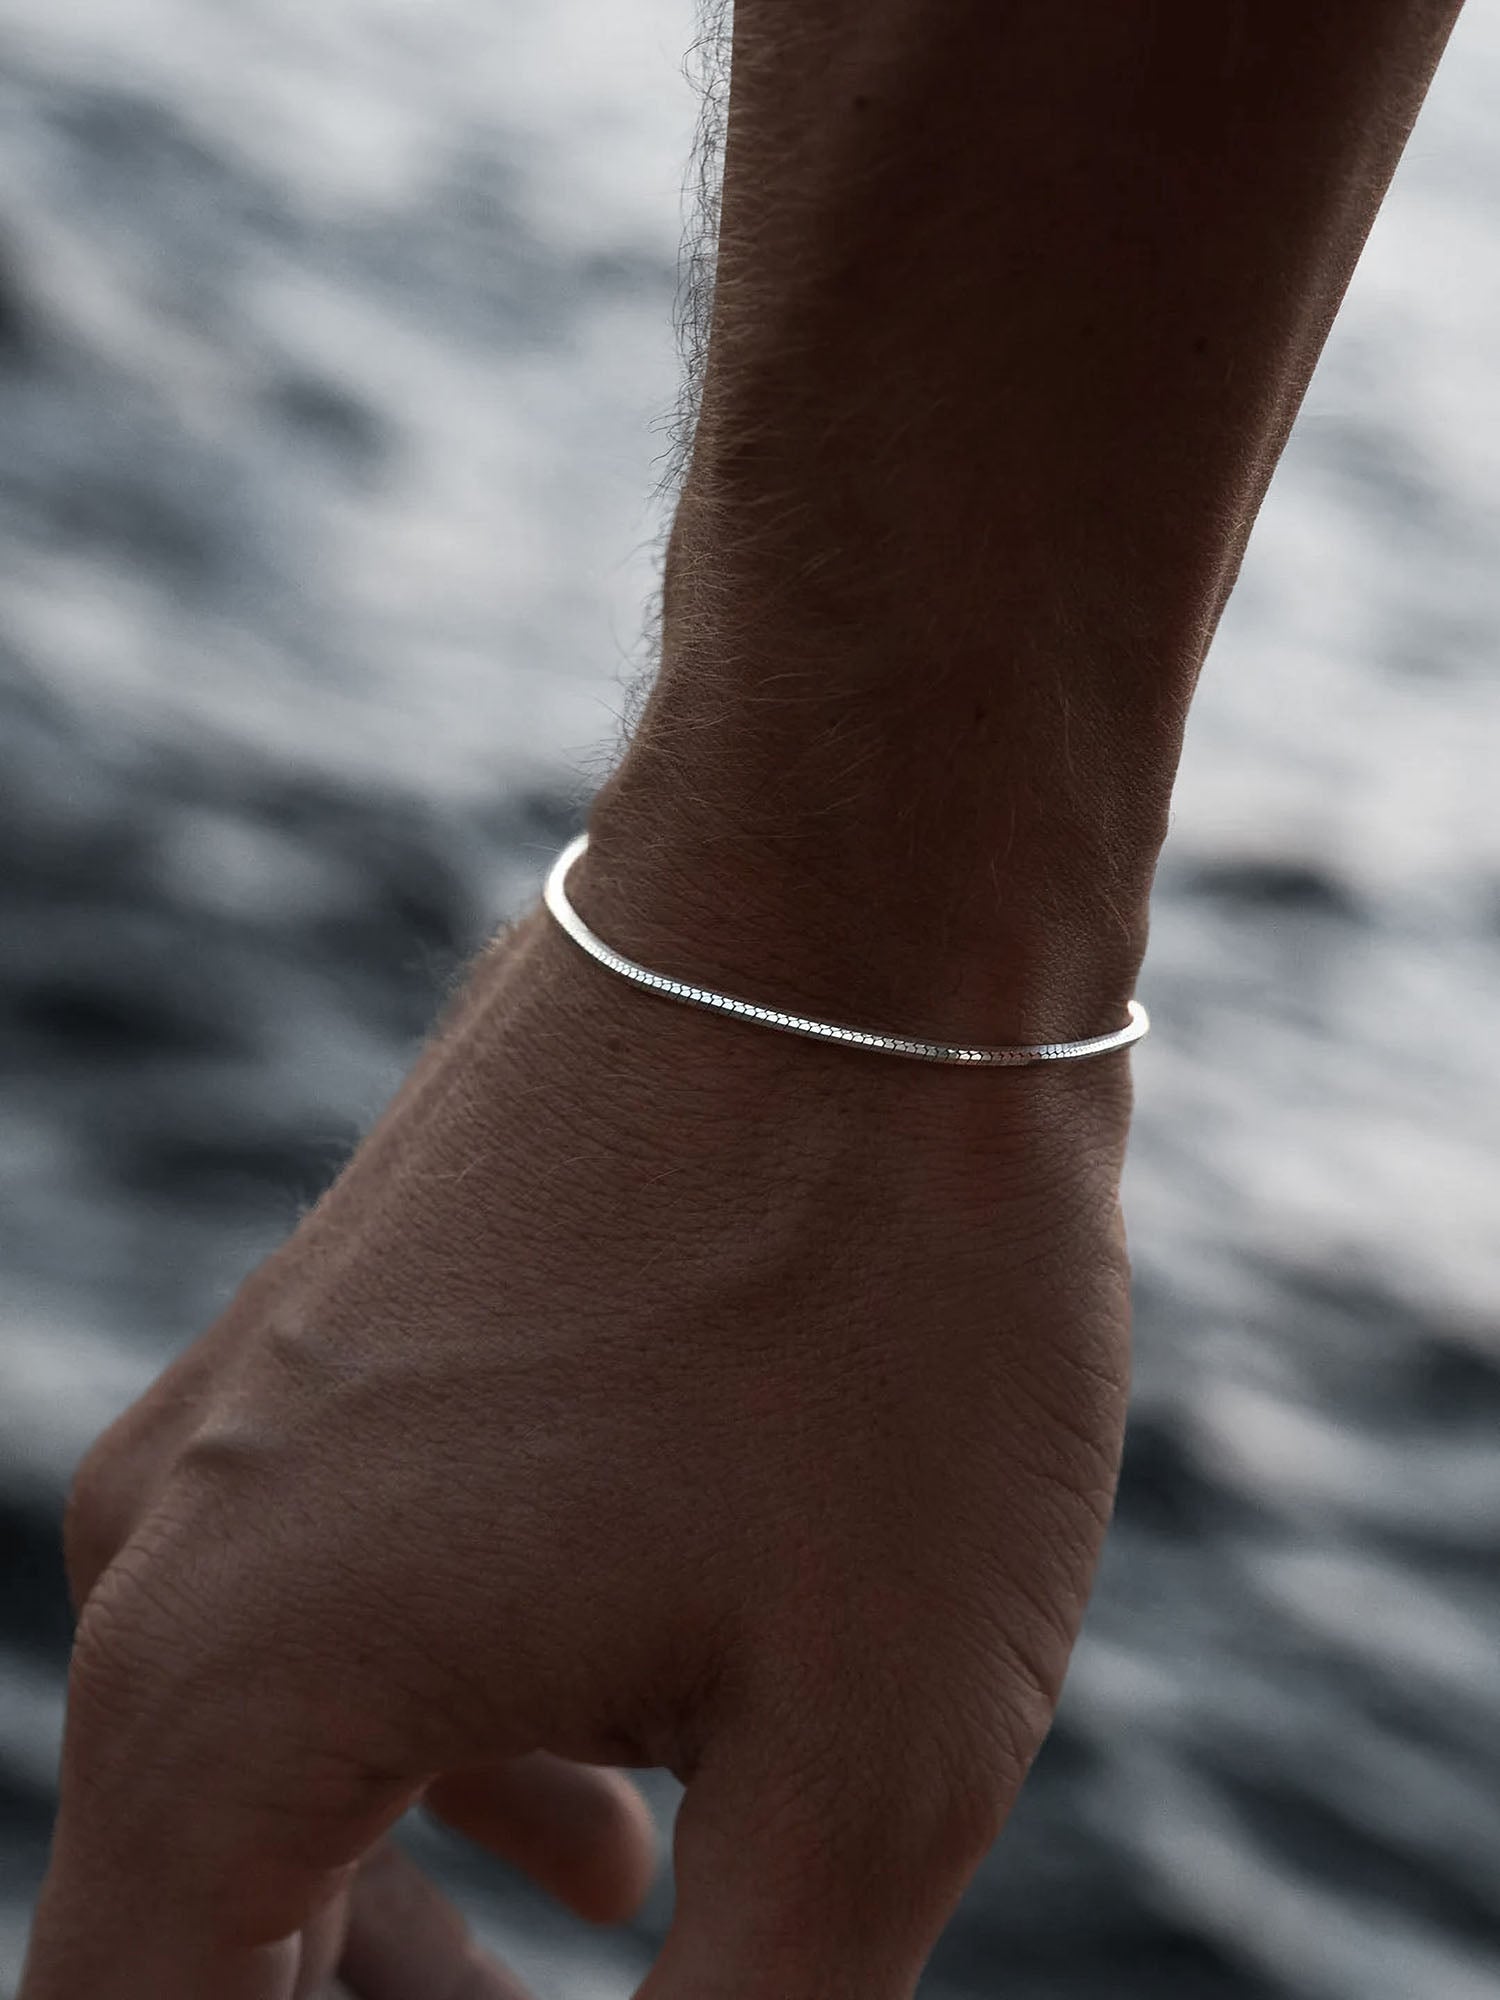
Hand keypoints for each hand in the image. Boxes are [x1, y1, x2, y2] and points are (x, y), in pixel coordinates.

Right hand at [22, 901, 1134, 1999]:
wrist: (854, 927)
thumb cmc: (881, 1317)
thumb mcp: (868, 1761)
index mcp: (231, 1700)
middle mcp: (177, 1559)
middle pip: (192, 1943)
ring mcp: (250, 1427)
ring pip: (265, 1783)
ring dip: (404, 1933)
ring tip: (606, 1969)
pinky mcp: (347, 1349)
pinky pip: (331, 1626)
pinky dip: (441, 1761)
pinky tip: (611, 1809)